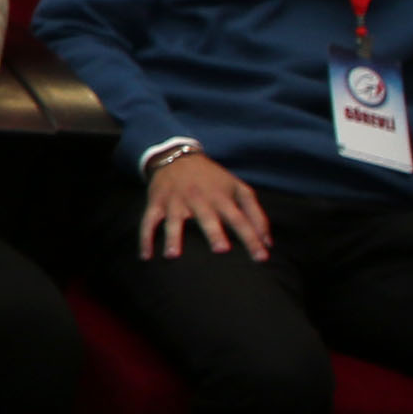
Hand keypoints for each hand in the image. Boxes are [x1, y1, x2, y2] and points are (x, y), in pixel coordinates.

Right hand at [135, 145, 270, 260]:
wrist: (177, 156)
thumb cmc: (212, 179)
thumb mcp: (238, 188)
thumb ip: (255, 214)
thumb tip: (268, 242)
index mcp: (221, 197)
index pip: (240, 219)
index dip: (251, 237)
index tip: (261, 257)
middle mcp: (199, 199)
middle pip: (207, 218)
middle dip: (214, 232)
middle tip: (221, 249)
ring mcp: (175, 202)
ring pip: (174, 221)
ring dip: (173, 237)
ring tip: (172, 256)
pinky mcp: (157, 203)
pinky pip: (148, 221)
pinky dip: (145, 238)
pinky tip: (145, 256)